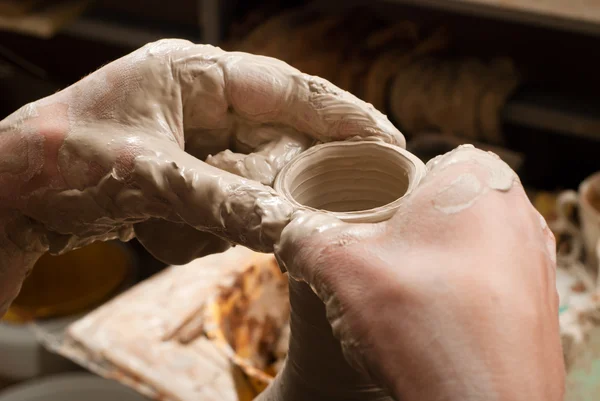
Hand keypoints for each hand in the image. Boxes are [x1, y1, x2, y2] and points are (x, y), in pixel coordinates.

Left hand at [0, 39, 403, 314]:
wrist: (11, 195)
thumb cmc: (61, 161)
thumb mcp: (147, 175)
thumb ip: (224, 196)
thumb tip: (289, 219)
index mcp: (193, 74)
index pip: (289, 88)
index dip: (343, 115)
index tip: (387, 141)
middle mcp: (200, 102)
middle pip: (276, 140)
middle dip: (273, 182)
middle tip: (274, 209)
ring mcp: (195, 139)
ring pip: (251, 180)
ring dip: (220, 211)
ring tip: (167, 219)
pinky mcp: (187, 172)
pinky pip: (224, 202)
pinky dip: (199, 226)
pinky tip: (156, 227)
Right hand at [274, 146, 563, 400]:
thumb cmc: (424, 324)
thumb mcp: (340, 267)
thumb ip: (302, 236)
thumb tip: (282, 230)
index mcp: (476, 176)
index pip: (414, 168)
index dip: (382, 197)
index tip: (365, 227)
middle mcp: (518, 209)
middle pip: (436, 208)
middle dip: (404, 234)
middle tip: (377, 266)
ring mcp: (534, 258)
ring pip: (460, 246)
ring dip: (429, 266)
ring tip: (403, 300)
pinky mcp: (539, 302)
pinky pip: (485, 283)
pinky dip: (457, 295)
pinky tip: (435, 323)